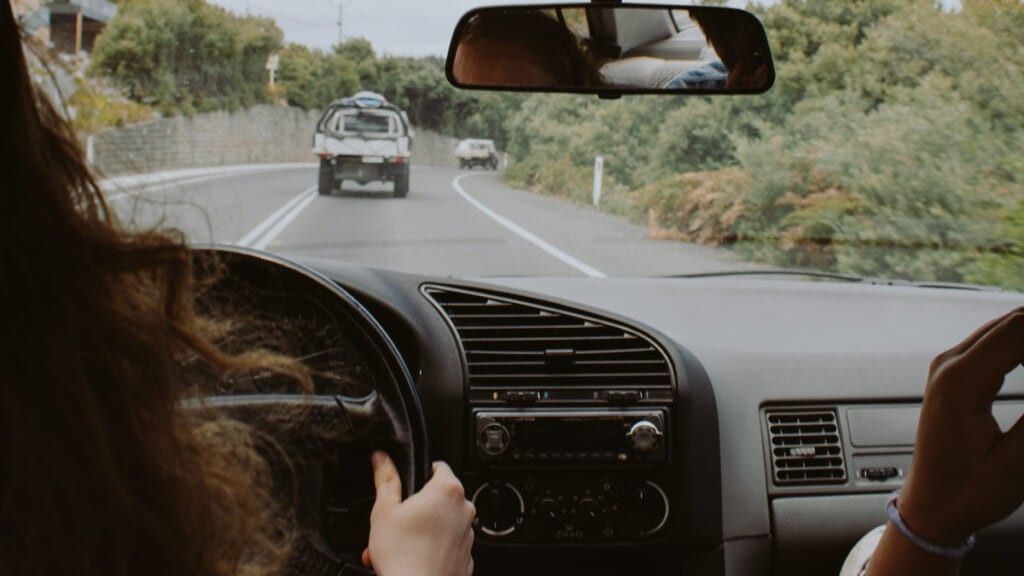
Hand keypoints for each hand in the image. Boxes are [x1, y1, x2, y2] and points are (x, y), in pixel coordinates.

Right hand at [363, 451, 474, 575]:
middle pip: (437, 498)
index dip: (419, 473)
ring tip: (395, 545)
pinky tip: (409, 558)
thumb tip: (382, 459)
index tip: (406, 484)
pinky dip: (430, 549)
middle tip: (393, 522)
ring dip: (418, 531)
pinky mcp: (465, 558)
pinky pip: (446, 546)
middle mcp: (464, 510)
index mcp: (447, 490)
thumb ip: (386, 480)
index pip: (438, 467)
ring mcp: (467, 535)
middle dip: (414, 509)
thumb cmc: (403, 555)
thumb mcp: (384, 510)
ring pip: (440, 524)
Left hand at [899, 309, 1023, 545]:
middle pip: (1016, 321)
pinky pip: (1000, 343)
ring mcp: (949, 365)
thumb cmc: (966, 492)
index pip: (1020, 330)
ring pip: (1009, 327)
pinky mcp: (956, 372)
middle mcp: (949, 364)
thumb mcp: (1018, 463)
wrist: (930, 506)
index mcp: (959, 382)